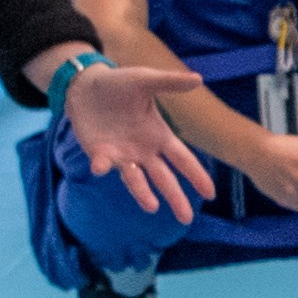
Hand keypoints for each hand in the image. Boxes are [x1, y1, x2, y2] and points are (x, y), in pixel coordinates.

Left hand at [58, 62, 210, 222]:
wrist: (86, 86)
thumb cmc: (119, 84)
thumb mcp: (145, 80)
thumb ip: (170, 82)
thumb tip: (198, 79)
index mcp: (159, 136)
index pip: (182, 159)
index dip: (196, 175)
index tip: (210, 194)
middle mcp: (143, 151)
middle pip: (164, 178)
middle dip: (175, 197)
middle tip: (186, 219)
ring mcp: (122, 155)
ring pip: (136, 180)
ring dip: (143, 193)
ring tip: (152, 207)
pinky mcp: (100, 154)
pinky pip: (104, 165)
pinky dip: (102, 167)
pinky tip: (101, 168)